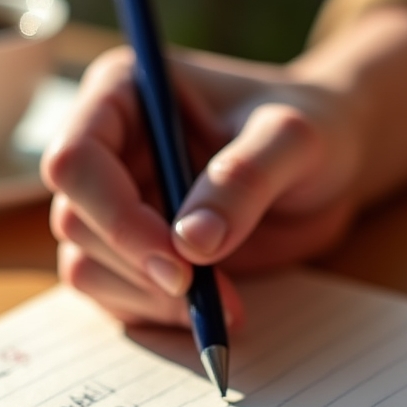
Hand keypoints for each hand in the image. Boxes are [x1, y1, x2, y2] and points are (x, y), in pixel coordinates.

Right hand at [42, 5, 406, 327]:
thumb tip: (192, 243)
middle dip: (139, 266)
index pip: (77, 160)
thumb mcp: (294, 140)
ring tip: (223, 303)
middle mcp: (107, 149)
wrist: (330, 164)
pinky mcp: (133, 250)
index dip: (115, 216)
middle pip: (75, 222)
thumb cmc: (313, 128)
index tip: (177, 260)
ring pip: (86, 266)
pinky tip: (211, 308)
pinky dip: (157, 312)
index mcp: (123, 94)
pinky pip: (115, 295)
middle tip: (207, 291)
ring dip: (148, 298)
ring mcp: (115, 203)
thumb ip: (246, 179)